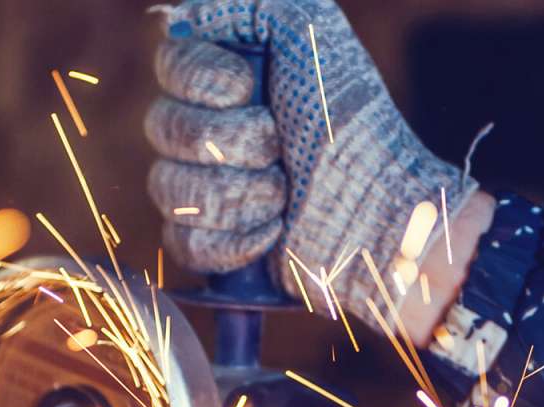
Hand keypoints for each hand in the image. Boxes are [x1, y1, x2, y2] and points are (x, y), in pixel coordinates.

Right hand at [147, 0, 477, 342]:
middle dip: (232, 141)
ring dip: (238, 192)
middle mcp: (202, 129)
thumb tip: (182, 17)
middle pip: (164, 128)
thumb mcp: (312, 34)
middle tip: (280, 148)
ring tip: (284, 194)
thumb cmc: (350, 119)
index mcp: (221, 78)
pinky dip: (234, 240)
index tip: (247, 90)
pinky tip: (274, 231)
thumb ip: (252, 7)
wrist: (379, 205)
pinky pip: (183, 243)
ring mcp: (201, 189)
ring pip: (168, 188)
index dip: (202, 81)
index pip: (171, 65)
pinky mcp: (208, 245)